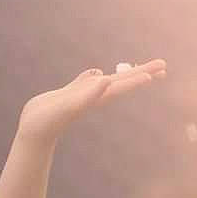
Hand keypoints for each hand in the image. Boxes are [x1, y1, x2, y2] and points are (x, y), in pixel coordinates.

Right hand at [17, 59, 167, 144]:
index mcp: (95, 98)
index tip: (159, 71)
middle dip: (142, 73)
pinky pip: (85, 83)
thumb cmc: (48, 121)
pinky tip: (96, 73)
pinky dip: (92, 77)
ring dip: (122, 75)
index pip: (122, 85)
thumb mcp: (69, 105)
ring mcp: (80, 96)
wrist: (32, 133)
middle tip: (163, 64)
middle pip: (122, 81)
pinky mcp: (67, 96)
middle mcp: (92, 96)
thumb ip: (88, 93)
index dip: (138, 77)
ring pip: (106, 81)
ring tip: (135, 69)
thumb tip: (105, 79)